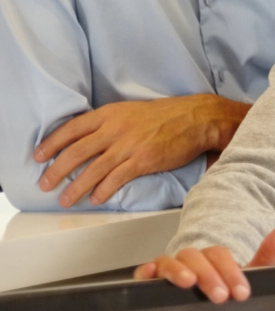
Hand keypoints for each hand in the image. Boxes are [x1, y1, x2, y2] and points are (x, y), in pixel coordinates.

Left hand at [34, 95, 247, 206]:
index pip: (72, 129)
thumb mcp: (131, 111)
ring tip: (65, 199)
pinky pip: (116, 179)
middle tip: (45, 183)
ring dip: (75, 187)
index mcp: (110, 113)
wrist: (198, 118)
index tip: (39, 156)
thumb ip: (109, 123)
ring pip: (92, 169)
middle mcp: (116, 128)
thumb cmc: (167, 115)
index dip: (51, 143)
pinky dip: (102, 190)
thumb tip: (87, 140)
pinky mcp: (143, 160)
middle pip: (76, 152)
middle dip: (56, 170)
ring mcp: (129, 145)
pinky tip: (96, 198)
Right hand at [132, 225, 274, 303]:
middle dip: (209, 275)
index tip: (241, 293)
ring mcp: (172, 270)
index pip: (221, 256)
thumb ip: (268, 256)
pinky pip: (145, 270)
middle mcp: (192, 261)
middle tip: (221, 296)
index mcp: (215, 259)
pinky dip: (146, 270)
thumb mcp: (249, 278)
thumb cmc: (228, 293)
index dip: (231, 272)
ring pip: (172, 260)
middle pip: (197, 257)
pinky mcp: (153, 282)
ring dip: (179, 270)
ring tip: (189, 283)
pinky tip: (150, 274)